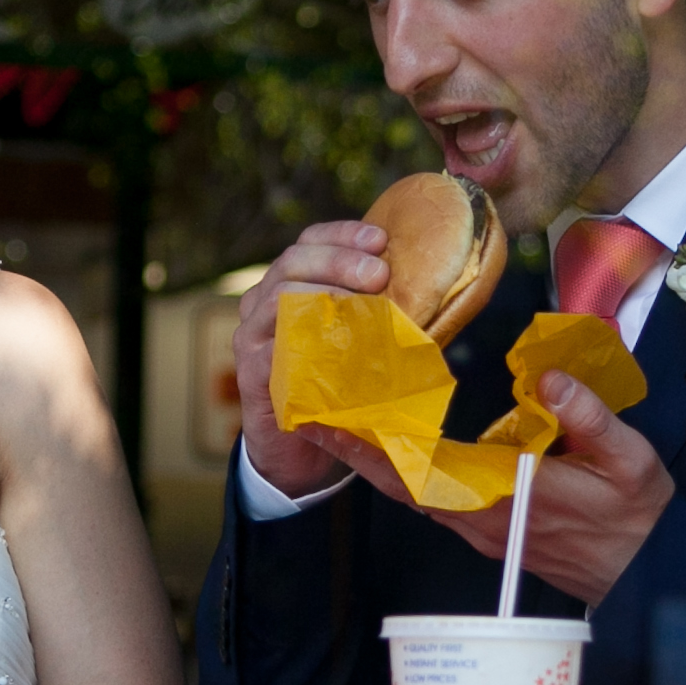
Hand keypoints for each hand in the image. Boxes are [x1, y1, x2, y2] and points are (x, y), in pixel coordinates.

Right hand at [233, 219, 393, 501]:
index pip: (308, 241)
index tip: (381, 238)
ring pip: (277, 294)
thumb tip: (434, 289)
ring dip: (324, 292)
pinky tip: (339, 341)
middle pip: (291, 260)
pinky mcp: (251, 371)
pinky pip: (273, 344)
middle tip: (380, 274)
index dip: (343, 233)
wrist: (298, 451)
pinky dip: (307, 338)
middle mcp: (263, 303)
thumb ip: (377, 313)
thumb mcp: (355, 341)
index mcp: (289, 285)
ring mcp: (252, 336)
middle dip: (339, 259)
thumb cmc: (334, 388)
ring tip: (364, 303)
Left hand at [310, 367, 672, 607]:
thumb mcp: (632, 462)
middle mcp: (484, 520)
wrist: (649, 578)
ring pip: (415, 497)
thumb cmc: (641, 518)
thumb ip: (590, 419)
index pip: (428, 474)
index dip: (380, 450)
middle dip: (358, 455)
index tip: (340, 424)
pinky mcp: (490, 533)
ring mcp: (483, 531)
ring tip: (342, 426)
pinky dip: (406, 476)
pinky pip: (435, 502)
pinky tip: (394, 451)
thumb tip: (548, 378)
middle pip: (405, 488)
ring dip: (377, 465)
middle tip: (313, 418)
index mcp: (510, 499)